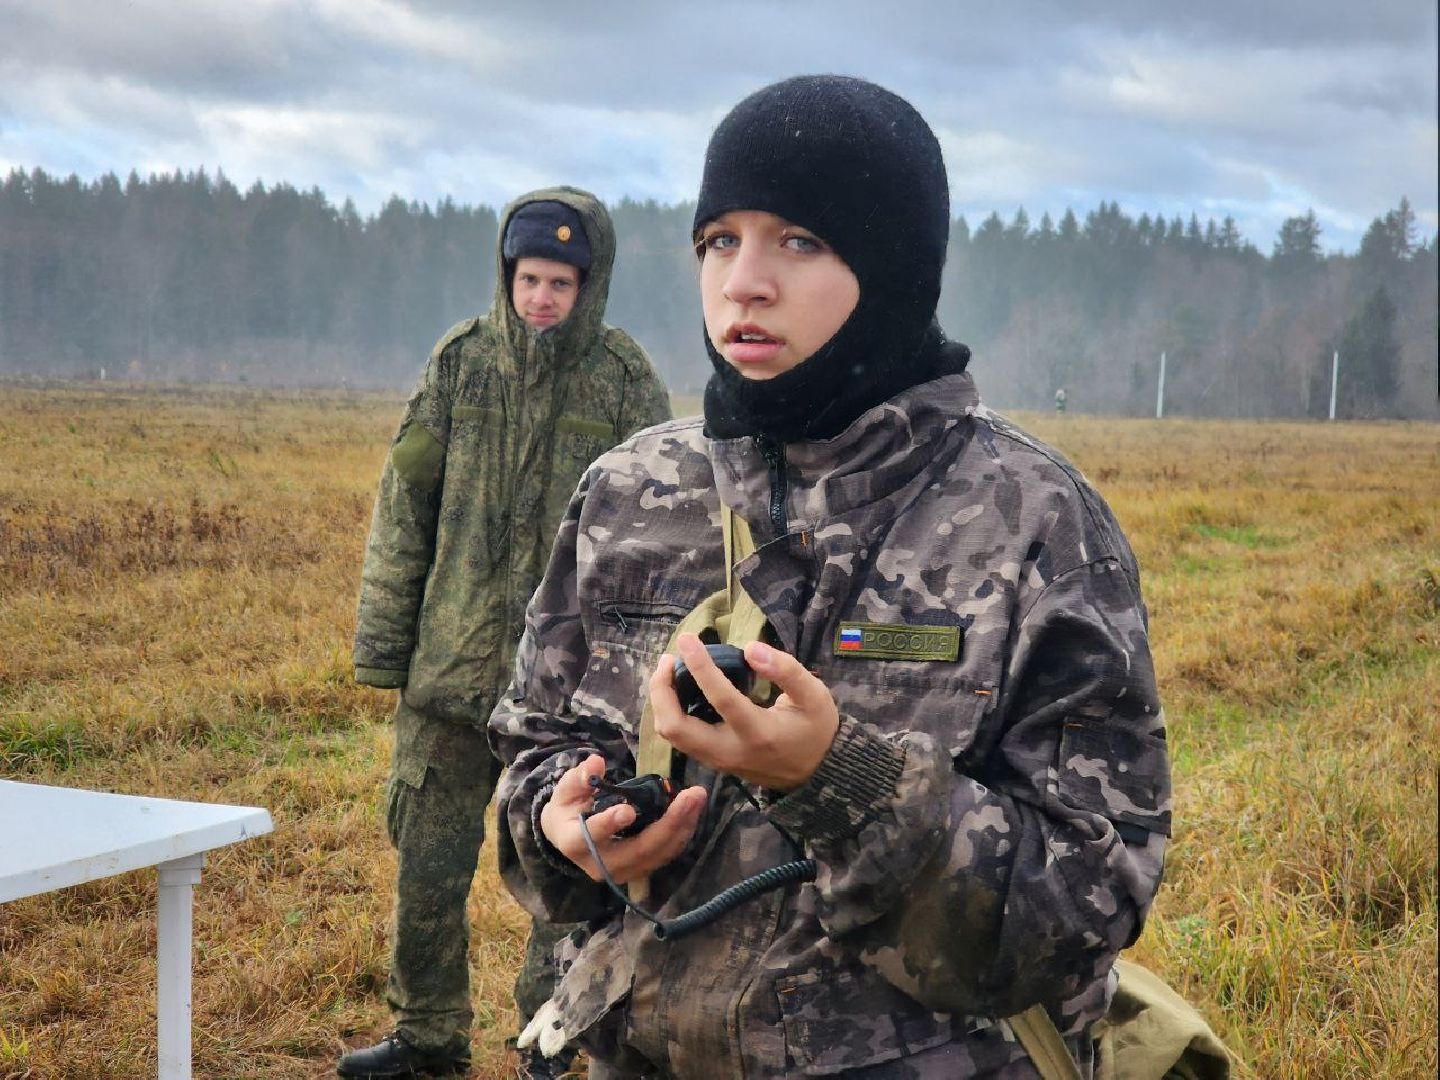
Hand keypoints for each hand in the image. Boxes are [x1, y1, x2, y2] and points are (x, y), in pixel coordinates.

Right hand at [538, 754, 706, 884]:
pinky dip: (682, 832)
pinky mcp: (640, 870)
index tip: (628, 810)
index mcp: (576, 843)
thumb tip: (595, 763)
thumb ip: (579, 778)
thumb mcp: (565, 791)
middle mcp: (602, 866)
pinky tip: (693, 810)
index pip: (593, 836)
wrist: (570, 838)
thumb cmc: (567, 809)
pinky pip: (665, 854)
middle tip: (691, 795)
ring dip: (682, 826)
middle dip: (669, 823)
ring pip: (658, 853)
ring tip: (698, 797)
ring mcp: (624, 872)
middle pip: (640, 849)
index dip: (610, 824)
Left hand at [650, 634, 839, 791]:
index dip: (699, 666)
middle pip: (675, 727)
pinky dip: (670, 712)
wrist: (817, 773)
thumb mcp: (814, 696)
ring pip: (671, 735)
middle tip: (668, 658)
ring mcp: (718, 761)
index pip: (719, 698)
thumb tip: (750, 647)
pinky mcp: (713, 762)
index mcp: (758, 733)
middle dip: (662, 690)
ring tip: (669, 670)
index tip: (688, 639)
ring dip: (662, 701)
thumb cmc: (815, 729)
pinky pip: (680, 739)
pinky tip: (679, 689)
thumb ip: (785, 670)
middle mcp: (730, 751)